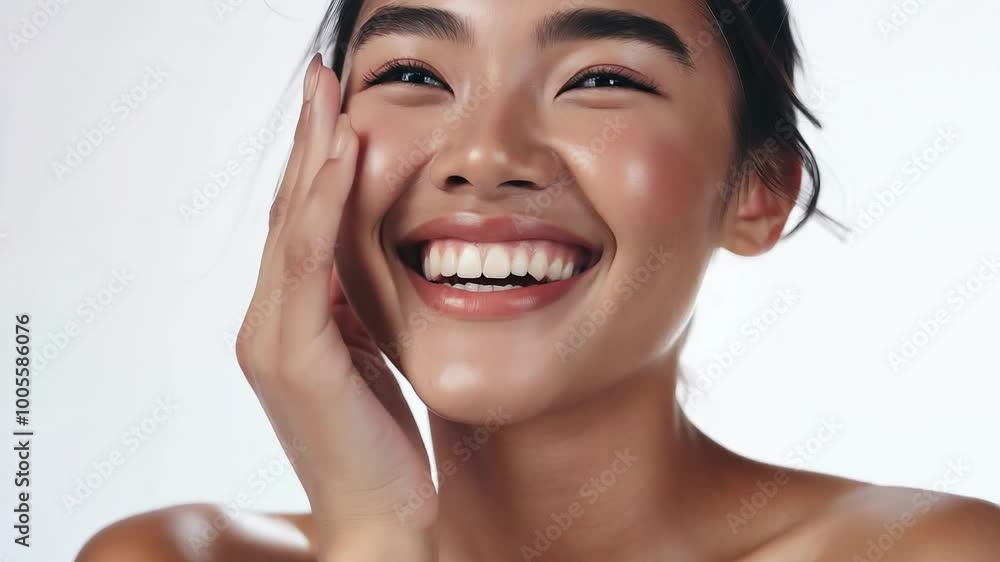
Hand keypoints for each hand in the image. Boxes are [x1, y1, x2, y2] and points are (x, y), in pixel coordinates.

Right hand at [234, 54, 436, 558]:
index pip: (297, 225)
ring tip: (331, 96)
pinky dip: (324, 207)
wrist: (385, 518)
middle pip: (286, 212)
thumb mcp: (372, 353)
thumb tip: (370, 249)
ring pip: (292, 228)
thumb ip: (357, 303)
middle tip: (324, 76)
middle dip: (308, 140)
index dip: (314, 163)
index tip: (336, 106)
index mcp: (288, 320)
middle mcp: (267, 322)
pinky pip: (309, 266)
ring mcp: (273, 339)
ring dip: (314, 156)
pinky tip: (344, 161)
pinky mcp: (295, 357)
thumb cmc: (384, 441)